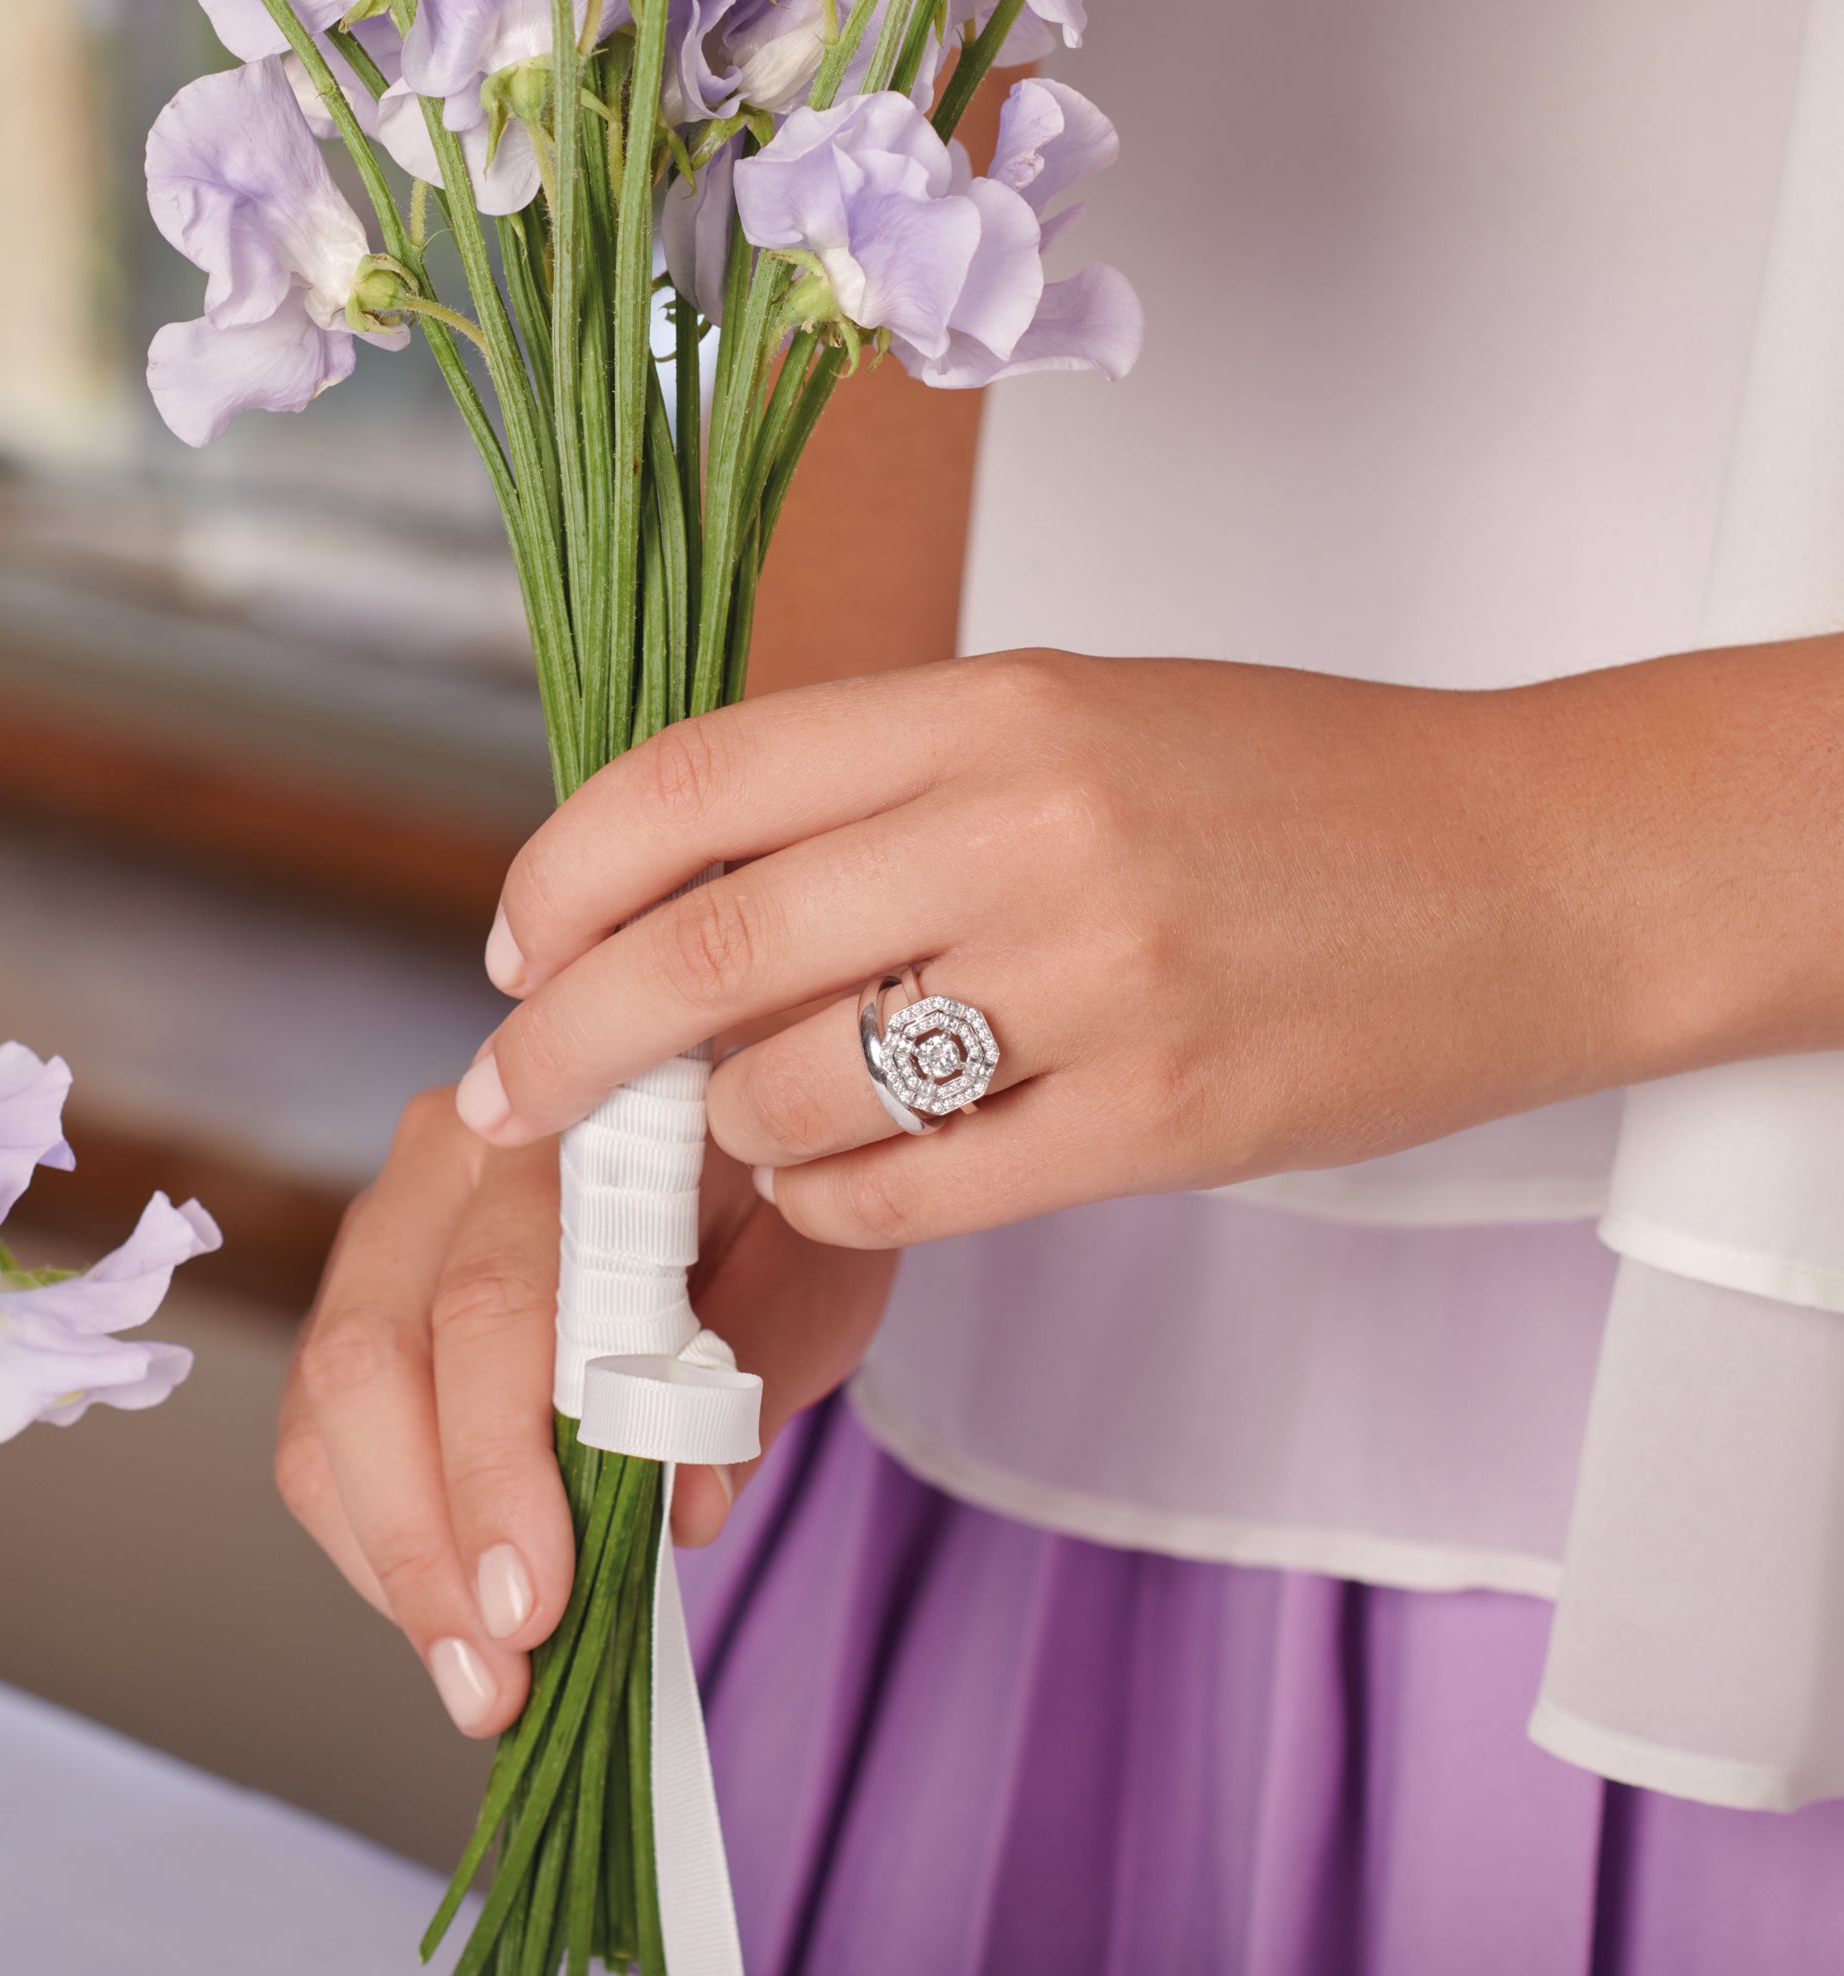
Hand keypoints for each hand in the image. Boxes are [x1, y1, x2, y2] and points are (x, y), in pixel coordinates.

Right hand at [275, 1087, 894, 1736]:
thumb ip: (742, 1383)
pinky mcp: (365, 1292)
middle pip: (374, 1356)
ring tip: (475, 1679)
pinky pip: (323, 1429)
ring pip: (326, 1404)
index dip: (500, 1464)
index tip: (535, 1600)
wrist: (755, 1154)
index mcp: (564, 1123)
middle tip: (496, 1674)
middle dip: (427, 1538)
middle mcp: (451, 1150)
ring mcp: (392, 1217)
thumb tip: (679, 1512)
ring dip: (393, 1559)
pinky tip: (453, 1615)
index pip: (495, 1302)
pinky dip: (381, 1537)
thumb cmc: (785, 1210)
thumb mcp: (809, 1278)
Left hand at [452, 649, 1674, 1243]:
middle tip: (518, 1097)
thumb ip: (891, 797)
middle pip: (705, 948)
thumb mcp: (1081, 725)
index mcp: (996, 702)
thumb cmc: (1294, 793)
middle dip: (570, 1042)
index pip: (696, 781)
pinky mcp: (1161, 1122)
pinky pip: (912, 1189)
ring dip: (725, 1134)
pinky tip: (839, 1182)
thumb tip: (686, 906)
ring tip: (736, 1136)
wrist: (1533, 869)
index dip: (562, 874)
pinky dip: (832, 1202)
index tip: (512, 951)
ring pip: (794, 1089)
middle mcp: (1031, 826)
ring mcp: (1100, 979)